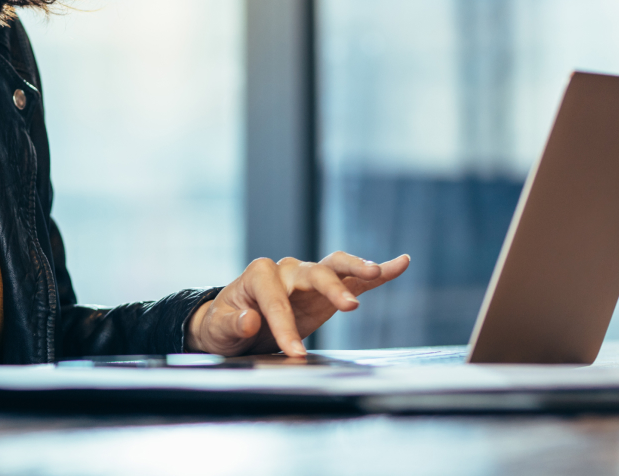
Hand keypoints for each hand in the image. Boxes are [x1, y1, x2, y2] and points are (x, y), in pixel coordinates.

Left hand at [185, 252, 409, 356]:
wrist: (232, 325)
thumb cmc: (224, 324)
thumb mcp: (218, 329)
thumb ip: (233, 324)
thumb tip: (250, 320)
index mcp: (259, 275)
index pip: (276, 300)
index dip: (285, 326)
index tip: (294, 353)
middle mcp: (286, 270)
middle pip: (314, 273)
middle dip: (331, 288)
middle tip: (349, 307)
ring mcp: (308, 278)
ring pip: (336, 267)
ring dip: (356, 268)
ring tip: (376, 271)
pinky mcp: (325, 291)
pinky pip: (354, 279)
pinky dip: (377, 272)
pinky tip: (400, 263)